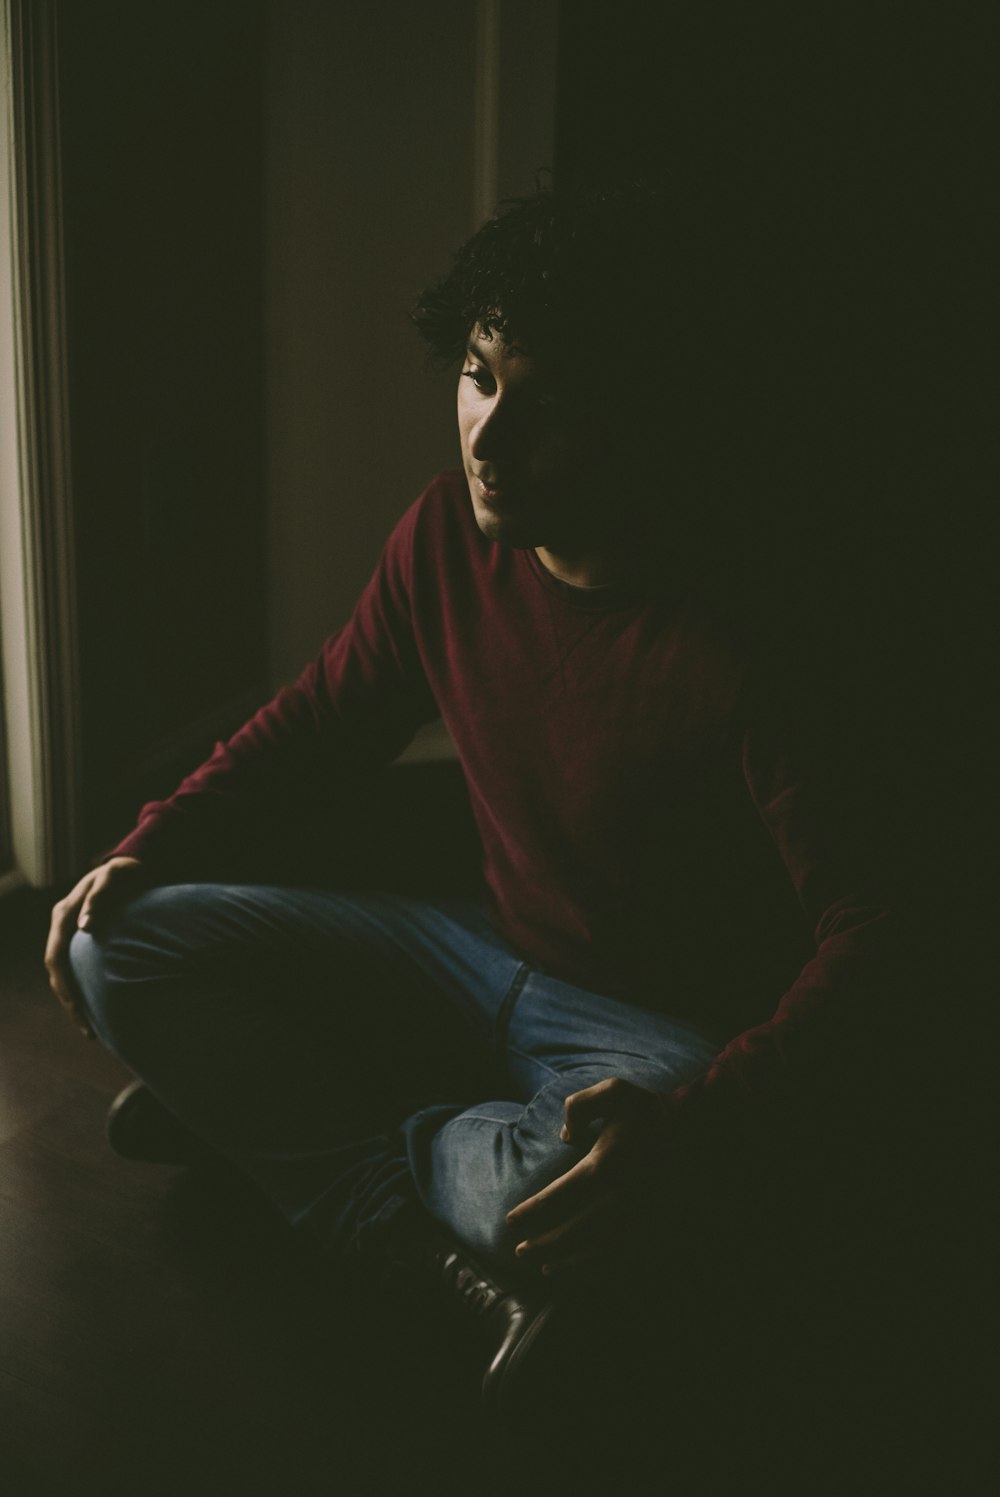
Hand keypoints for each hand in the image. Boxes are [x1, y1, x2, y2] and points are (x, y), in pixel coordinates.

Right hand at [44, 856, 145, 1038]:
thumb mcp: (114, 877)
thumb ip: (99, 898)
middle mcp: (62, 924)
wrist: (132, 863)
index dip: (65, 986)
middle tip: (89, 1032)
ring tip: (92, 1029)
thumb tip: (84, 927)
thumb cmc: (126, 870)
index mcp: (63, 913)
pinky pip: (76, 968)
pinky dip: (84, 988)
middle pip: (57, 972)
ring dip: (75, 1001)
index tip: (79, 1010)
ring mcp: (69, 931)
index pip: (56, 958)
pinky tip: (98, 1006)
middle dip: (71, 1003)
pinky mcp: (81, 937)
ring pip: (64, 974)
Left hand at [506, 1076, 677, 1278]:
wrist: (697, 1129)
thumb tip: (566, 1138)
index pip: (562, 1194)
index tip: (511, 1220)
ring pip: (598, 1250)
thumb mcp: (614, 1091)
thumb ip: (579, 1105)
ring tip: (541, 1268)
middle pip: (576, 1230)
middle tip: (519, 1252)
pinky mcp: (654, 1225)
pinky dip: (598, 1267)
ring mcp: (640, 1214)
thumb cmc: (647, 1110)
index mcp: (608, 1163)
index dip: (534, 1210)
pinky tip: (578, 1270)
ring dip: (568, 1264)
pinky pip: (622, 1255)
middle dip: (545, 1244)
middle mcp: (623, 1195)